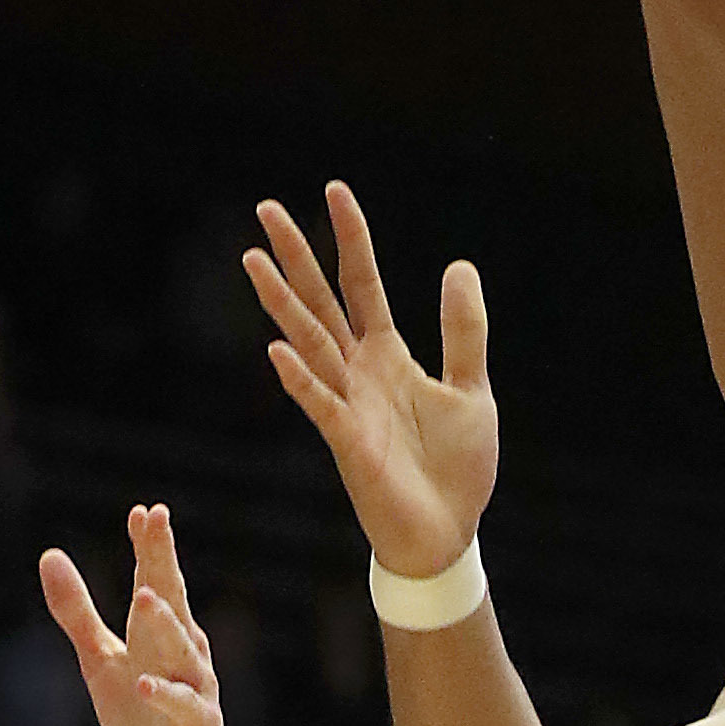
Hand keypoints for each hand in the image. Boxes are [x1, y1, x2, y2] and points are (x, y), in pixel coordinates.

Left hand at [39, 506, 278, 725]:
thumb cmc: (145, 719)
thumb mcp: (100, 661)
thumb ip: (77, 612)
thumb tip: (50, 554)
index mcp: (159, 634)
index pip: (156, 581)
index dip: (149, 547)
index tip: (143, 511)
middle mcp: (184, 653)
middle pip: (172, 599)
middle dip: (162, 560)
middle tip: (157, 519)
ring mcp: (195, 689)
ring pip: (181, 650)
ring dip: (164, 623)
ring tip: (144, 594)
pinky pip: (183, 707)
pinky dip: (165, 695)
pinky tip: (144, 682)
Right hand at [240, 183, 497, 579]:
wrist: (449, 535)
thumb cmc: (456, 470)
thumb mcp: (471, 389)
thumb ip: (463, 331)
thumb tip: (458, 265)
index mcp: (387, 357)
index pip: (362, 284)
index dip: (350, 239)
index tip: (334, 190)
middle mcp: (359, 374)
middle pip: (321, 302)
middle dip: (295, 256)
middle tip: (265, 208)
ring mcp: (348, 406)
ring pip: (309, 343)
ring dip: (282, 303)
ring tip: (253, 259)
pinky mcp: (349, 445)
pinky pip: (320, 405)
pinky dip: (301, 379)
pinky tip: (277, 349)